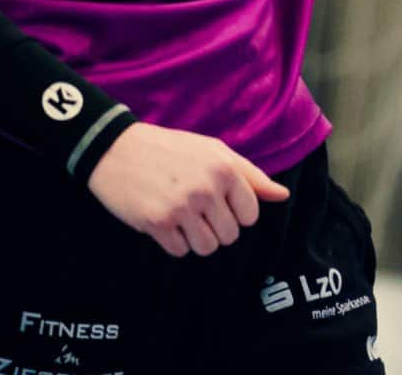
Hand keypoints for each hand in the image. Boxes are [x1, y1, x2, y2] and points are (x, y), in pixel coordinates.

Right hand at [85, 120, 289, 257]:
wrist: (118, 149)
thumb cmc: (172, 150)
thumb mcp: (214, 152)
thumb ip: (250, 176)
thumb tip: (283, 195)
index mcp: (224, 168)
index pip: (250, 215)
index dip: (236, 213)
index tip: (219, 202)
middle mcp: (206, 188)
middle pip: (230, 236)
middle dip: (215, 227)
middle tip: (196, 207)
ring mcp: (181, 207)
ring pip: (207, 248)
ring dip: (195, 238)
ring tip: (181, 214)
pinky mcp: (157, 223)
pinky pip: (179, 252)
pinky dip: (173, 242)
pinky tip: (164, 219)